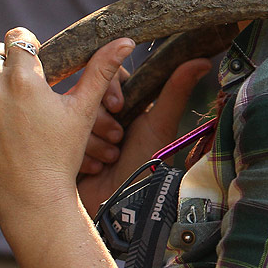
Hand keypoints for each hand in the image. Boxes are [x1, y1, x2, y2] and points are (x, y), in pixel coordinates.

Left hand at [0, 28, 137, 221]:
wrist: (31, 200)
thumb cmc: (62, 155)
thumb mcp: (84, 110)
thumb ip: (101, 69)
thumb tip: (126, 40)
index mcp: (23, 78)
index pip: (17, 38)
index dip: (29, 46)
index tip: (36, 61)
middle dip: (10, 67)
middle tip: (26, 91)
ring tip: (10, 110)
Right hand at [76, 57, 211, 215]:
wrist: (122, 206)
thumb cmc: (147, 165)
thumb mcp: (160, 125)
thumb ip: (177, 90)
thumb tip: (204, 60)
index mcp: (125, 102)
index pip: (108, 74)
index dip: (109, 88)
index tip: (118, 106)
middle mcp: (102, 114)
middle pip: (87, 95)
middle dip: (103, 121)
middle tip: (118, 139)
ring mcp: (81, 131)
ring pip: (74, 117)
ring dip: (94, 141)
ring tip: (110, 159)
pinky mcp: (65, 149)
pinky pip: (63, 138)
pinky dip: (82, 155)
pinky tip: (95, 169)